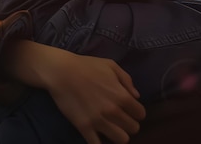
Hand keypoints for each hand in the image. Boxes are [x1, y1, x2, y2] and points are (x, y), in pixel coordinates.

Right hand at [3, 41, 145, 143]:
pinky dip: (99, 142)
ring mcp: (98, 121)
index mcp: (122, 96)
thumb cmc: (86, 66)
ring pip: (121, 139)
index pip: (141, 114)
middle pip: (134, 129)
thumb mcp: (110, 65)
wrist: (60, 72)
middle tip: (119, 119)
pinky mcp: (84, 127)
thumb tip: (136, 96)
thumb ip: (127, 80)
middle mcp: (113, 111)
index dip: (136, 112)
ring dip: (118, 134)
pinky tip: (97, 136)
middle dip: (128, 124)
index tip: (128, 110)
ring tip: (110, 128)